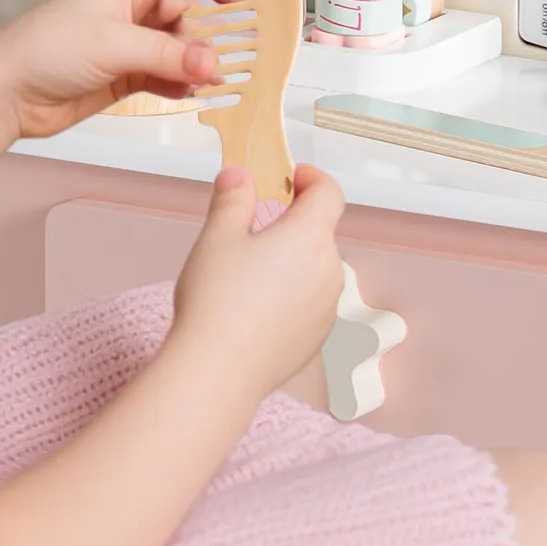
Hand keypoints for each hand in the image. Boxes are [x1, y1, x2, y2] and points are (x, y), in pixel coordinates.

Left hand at [0, 0, 219, 141]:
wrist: (7, 93)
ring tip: (222, 75)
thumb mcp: (113, 44)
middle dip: (212, 29)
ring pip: (179, 46)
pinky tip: (196, 91)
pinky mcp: (126, 75)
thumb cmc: (43, 49)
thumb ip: (167, 55)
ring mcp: (129, 42)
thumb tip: (211, 62)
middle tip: (241, 47)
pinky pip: (167, 75)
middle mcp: (130, 8)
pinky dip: (182, 83)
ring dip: (199, 61)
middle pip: (187, 11)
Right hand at [169, 164, 345, 399]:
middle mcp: (329, 269)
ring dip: (292, 261)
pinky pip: (309, 303)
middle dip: (292, 224)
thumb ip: (233, 198)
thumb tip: (239, 176)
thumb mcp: (217, 236)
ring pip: (315, 270)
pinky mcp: (317, 338)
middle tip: (253, 227)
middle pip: (320, 233)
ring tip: (247, 273)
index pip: (329, 193)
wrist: (219, 369)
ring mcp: (328, 307)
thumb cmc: (217, 300)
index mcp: (310, 236)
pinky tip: (254, 309)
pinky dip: (290, 295)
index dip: (312, 179)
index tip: (290, 177)